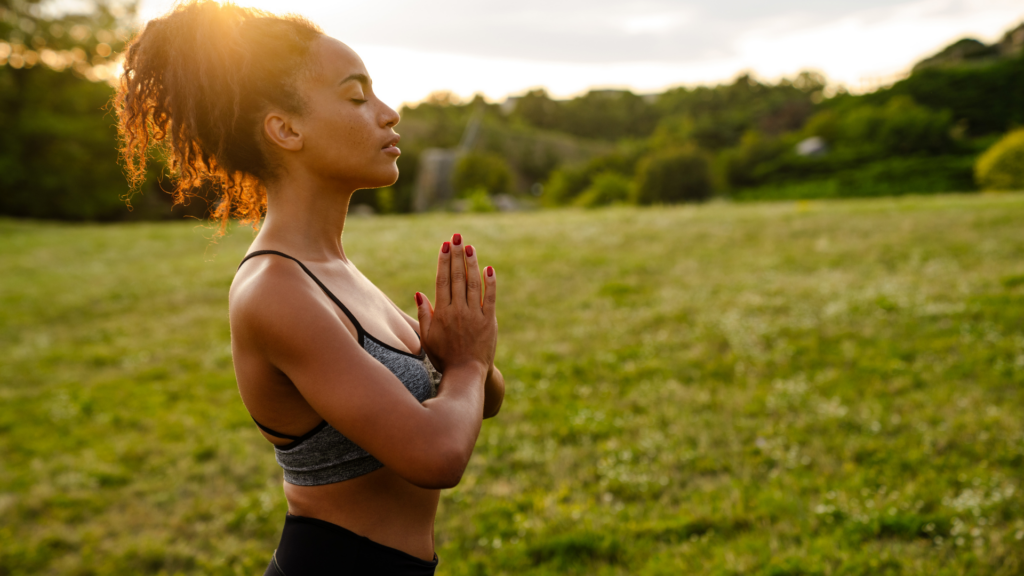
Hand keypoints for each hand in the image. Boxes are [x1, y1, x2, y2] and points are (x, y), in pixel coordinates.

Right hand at [415, 233, 496, 377]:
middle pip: (458, 277)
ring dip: (472, 263)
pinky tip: (489, 268)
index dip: (444, 261)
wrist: (466, 373)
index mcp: (442, 313)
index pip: (443, 280)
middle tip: (457, 237)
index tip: (445, 245)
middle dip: (457, 255)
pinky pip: (490, 298)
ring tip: (470, 247)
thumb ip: (424, 315)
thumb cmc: (443, 357)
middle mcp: (458, 311)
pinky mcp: (490, 321)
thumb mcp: (427, 338)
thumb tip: (420, 293)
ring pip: (474, 284)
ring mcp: (475, 315)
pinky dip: (490, 283)